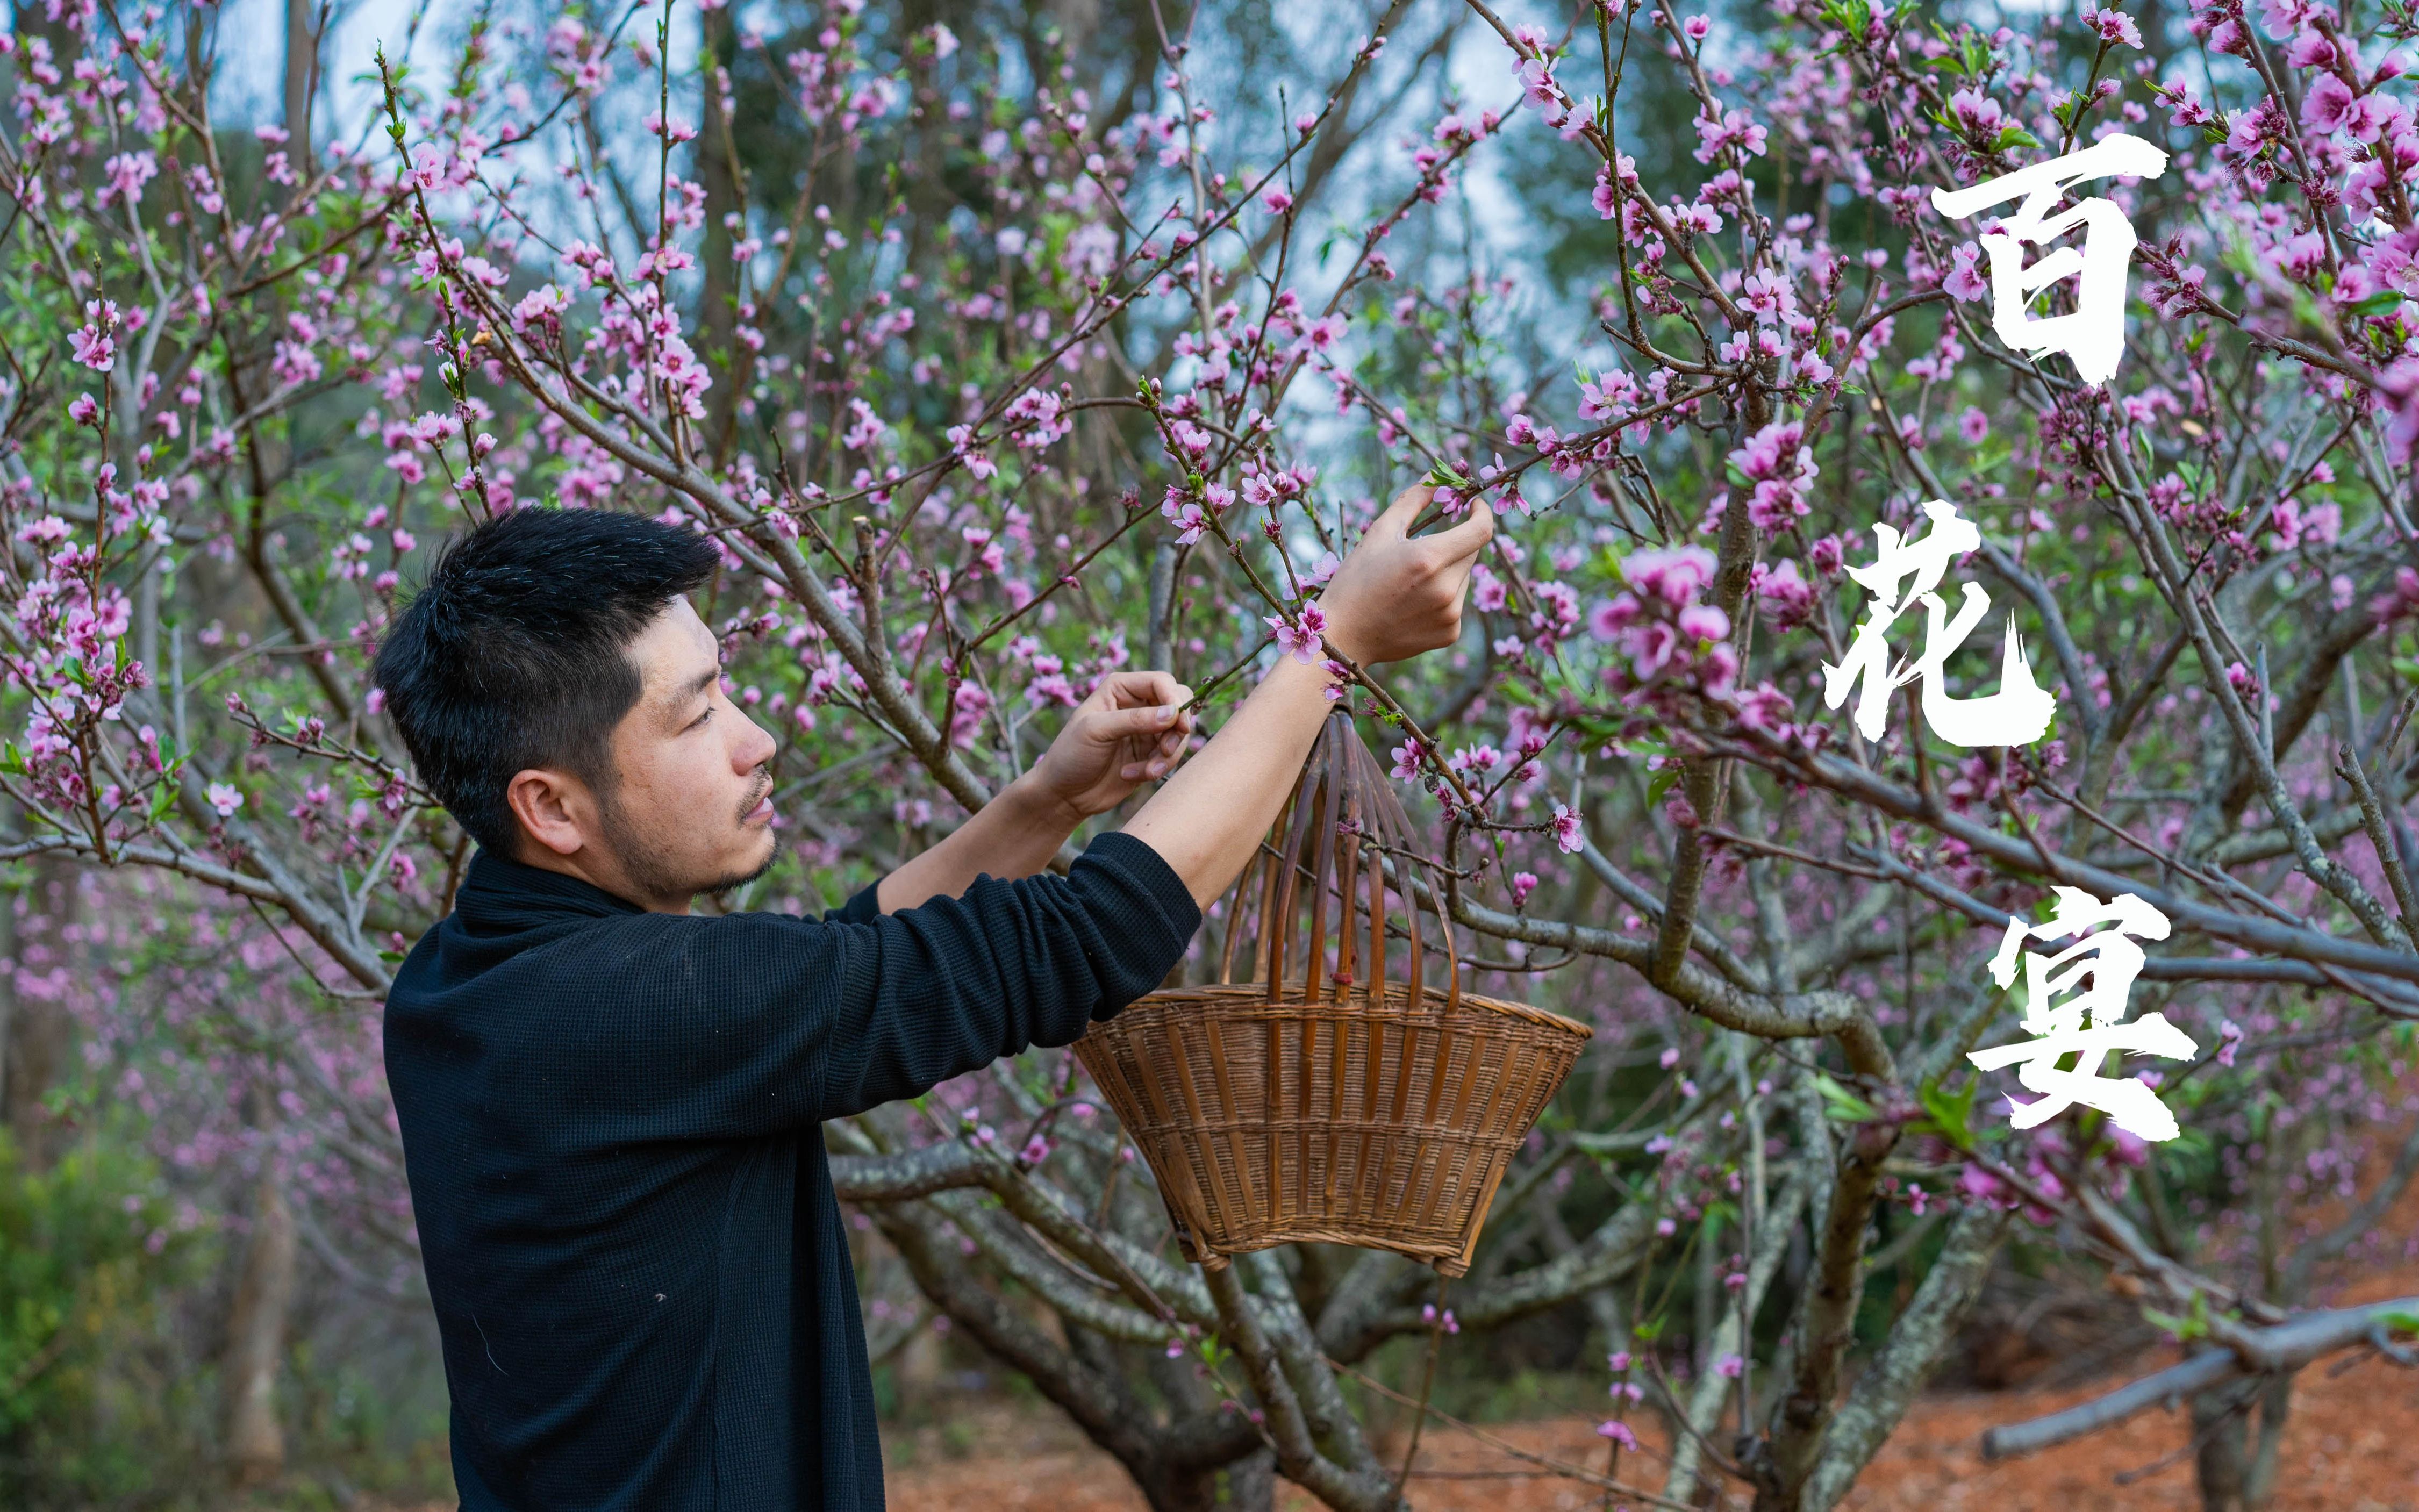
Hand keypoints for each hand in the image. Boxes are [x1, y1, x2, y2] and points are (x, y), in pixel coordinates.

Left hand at [1016, 669, 1196, 824]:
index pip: (1162, 682)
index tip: (1177, 724)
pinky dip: (1159, 767)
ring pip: (1179, 733)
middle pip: (1178, 703)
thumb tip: (1173, 713)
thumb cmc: (1071, 755)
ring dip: (1167, 755)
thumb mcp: (1097, 731)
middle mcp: (1137, 704)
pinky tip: (1132, 775)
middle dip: (1178, 728)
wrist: (1064, 793)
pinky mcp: (1150, 753)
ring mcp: (1146, 730)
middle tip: (1167, 748)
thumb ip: (1135, 719)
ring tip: (1146, 771)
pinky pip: (1171, 756)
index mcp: (1120, 688)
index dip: (1174, 699)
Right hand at [1316, 484, 1494, 666]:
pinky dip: (1442, 597)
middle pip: (1471, 552)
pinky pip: (1456, 603)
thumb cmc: (1356, 579)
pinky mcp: (1450, 633)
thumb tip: (1438, 479)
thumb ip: (1413, 499)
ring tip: (1411, 583)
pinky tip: (1413, 604)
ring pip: (1463, 578)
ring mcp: (1450, 614)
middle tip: (1424, 548)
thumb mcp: (1380, 531)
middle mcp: (1446, 589)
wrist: (1343, 635)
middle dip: (1455, 543)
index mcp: (1429, 558)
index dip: (1482, 513)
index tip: (1473, 505)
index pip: (1481, 530)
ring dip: (1447, 571)